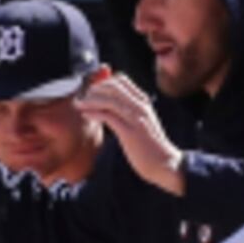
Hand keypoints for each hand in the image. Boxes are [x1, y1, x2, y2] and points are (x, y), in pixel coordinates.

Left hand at [77, 73, 183, 197]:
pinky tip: (86, 115)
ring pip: (109, 100)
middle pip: (113, 86)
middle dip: (94, 89)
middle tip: (82, 97)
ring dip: (90, 100)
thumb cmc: (149, 143)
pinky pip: (109, 117)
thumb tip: (109, 103)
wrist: (164, 162)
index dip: (103, 81)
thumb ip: (128, 109)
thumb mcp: (140, 121)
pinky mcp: (130, 133)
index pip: (121, 80)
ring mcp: (136, 118)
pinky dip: (94, 113)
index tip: (91, 90)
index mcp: (143, 101)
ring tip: (79, 105)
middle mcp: (140, 106)